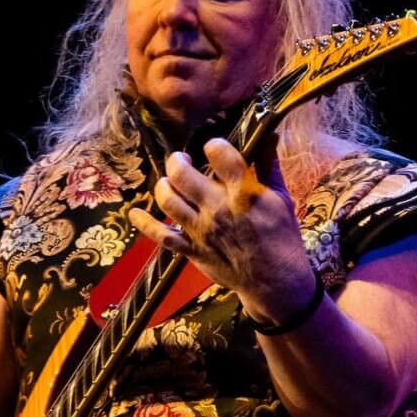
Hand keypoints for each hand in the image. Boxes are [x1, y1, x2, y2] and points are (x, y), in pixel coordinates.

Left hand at [128, 140, 318, 322]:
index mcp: (243, 193)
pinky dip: (145, 224)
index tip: (215, 148)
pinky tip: (134, 213)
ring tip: (169, 181)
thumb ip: (269, 166)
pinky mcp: (193, 251)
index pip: (219, 153)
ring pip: (168, 200)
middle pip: (182, 174)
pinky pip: (162, 236)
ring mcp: (202, 231)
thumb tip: (268, 134)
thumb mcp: (281, 199)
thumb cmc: (281, 239)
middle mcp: (218, 209)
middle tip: (182, 161)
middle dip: (177, 161)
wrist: (275, 282)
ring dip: (163, 185)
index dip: (214, 145)